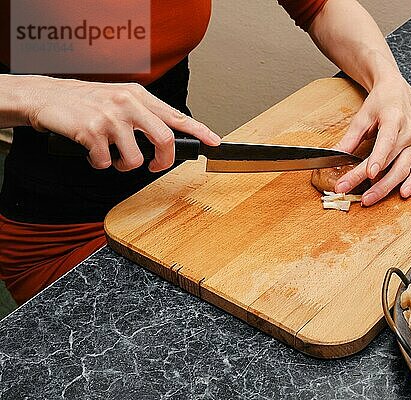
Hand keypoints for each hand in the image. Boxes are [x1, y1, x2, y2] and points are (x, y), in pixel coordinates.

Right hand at [25, 76, 220, 171]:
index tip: (214, 142)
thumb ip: (143, 114)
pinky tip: (92, 152)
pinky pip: (105, 163)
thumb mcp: (119, 98)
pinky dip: (99, 164)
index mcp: (139, 96)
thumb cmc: (83, 101)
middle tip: (155, 167)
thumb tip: (166, 137)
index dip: (199, 131)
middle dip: (163, 162)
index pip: (177, 116)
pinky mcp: (92, 131)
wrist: (44, 96)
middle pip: (164, 140)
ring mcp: (111, 117)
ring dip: (124, 166)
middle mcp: (128, 103)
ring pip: (135, 159)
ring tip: (113, 157)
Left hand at [334, 74, 410, 205]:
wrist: (398, 92)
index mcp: (394, 119)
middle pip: (392, 161)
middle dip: (373, 181)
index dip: (378, 159)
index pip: (387, 142)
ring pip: (404, 170)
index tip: (368, 174)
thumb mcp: (362, 116)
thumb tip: (334, 155)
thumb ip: (350, 138)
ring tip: (369, 199)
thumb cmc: (381, 102)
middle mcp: (409, 132)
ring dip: (387, 187)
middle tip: (353, 192)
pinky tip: (402, 194)